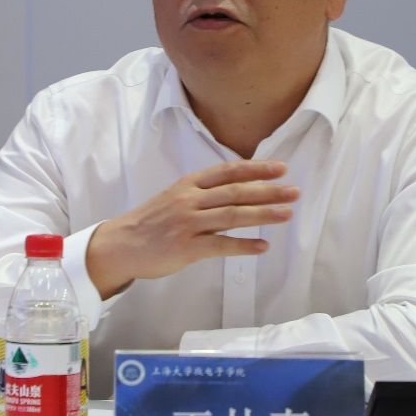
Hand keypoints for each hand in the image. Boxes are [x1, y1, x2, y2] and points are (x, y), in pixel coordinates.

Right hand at [86, 160, 298, 296]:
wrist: (121, 245)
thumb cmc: (151, 222)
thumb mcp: (174, 198)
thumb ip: (202, 194)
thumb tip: (238, 192)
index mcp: (188, 184)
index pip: (227, 172)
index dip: (256, 169)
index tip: (281, 168)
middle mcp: (190, 199)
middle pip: (235, 192)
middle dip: (268, 191)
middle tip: (294, 191)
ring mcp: (187, 223)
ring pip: (232, 215)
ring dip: (263, 215)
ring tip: (287, 214)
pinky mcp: (186, 247)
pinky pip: (220, 245)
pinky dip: (243, 245)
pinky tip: (263, 246)